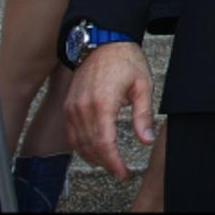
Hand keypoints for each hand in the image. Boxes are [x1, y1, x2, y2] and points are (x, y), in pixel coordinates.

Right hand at [63, 42, 154, 180]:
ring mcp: (72, 107)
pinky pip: (71, 133)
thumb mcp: (143, 86)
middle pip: (90, 147)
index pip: (105, 144)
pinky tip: (92, 149)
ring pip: (78, 143)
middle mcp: (82, 108)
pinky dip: (80, 145)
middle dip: (105, 163)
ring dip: (92, 157)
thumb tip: (146, 139)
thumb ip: (144, 115)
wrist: (104, 42)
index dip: (113, 162)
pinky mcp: (68, 105)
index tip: (122, 173)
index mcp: (102, 103)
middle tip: (119, 171)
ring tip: (109, 162)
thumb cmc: (125, 60)